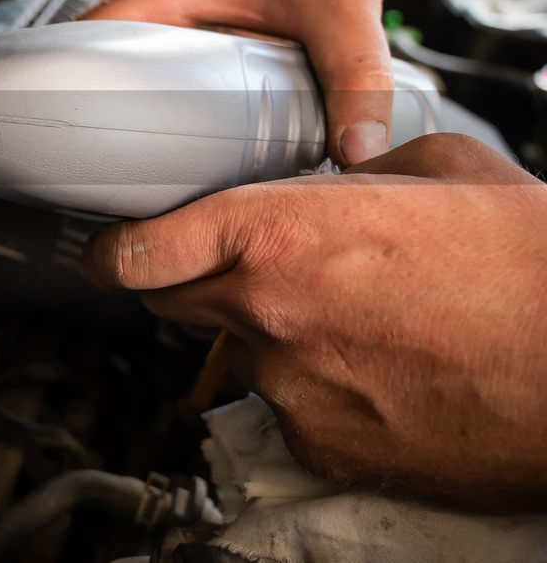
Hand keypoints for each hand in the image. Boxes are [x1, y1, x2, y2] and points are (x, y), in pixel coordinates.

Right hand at [80, 0, 393, 165]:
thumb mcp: (342, 7)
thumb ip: (356, 79)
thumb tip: (358, 149)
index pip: (80, 44)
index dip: (60, 92)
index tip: (62, 140)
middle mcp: (156, 2)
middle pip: (99, 70)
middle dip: (100, 121)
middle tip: (115, 176)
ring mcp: (173, 15)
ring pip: (132, 73)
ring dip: (136, 113)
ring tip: (145, 170)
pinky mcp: (197, 27)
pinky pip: (164, 70)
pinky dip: (170, 101)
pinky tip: (193, 138)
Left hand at [82, 134, 546, 510]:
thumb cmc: (525, 263)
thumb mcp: (435, 168)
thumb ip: (354, 169)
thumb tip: (336, 170)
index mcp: (277, 235)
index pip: (138, 251)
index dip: (113, 251)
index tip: (111, 251)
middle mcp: (266, 315)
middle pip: (171, 303)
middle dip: (191, 283)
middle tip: (242, 270)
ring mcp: (290, 389)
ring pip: (238, 357)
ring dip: (270, 336)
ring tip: (350, 321)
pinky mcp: (323, 447)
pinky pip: (288, 411)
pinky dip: (314, 390)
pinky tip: (374, 370)